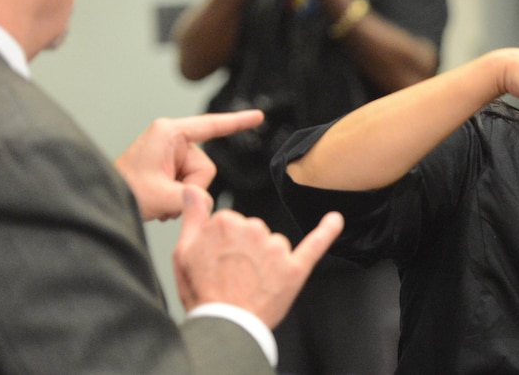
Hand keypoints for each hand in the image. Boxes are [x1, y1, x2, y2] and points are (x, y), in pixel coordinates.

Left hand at [114, 110, 263, 220]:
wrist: (103, 202)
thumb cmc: (124, 191)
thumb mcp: (162, 197)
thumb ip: (193, 198)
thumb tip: (206, 201)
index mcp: (169, 133)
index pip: (212, 125)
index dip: (238, 122)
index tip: (258, 116)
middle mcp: (171, 138)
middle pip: (205, 167)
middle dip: (190, 188)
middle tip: (166, 198)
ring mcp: (170, 152)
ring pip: (198, 179)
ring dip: (183, 195)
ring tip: (160, 201)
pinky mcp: (168, 165)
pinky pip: (188, 183)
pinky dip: (178, 196)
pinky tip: (160, 201)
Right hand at [173, 185, 344, 327]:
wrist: (225, 327)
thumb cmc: (203, 293)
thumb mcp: (183, 252)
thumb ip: (193, 217)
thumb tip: (194, 190)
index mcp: (226, 222)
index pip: (231, 223)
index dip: (223, 244)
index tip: (218, 259)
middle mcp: (254, 230)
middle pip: (253, 232)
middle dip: (245, 251)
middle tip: (232, 276)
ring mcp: (276, 249)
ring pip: (274, 245)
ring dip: (265, 262)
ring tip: (250, 284)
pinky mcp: (295, 267)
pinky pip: (315, 244)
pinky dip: (327, 231)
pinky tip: (335, 220)